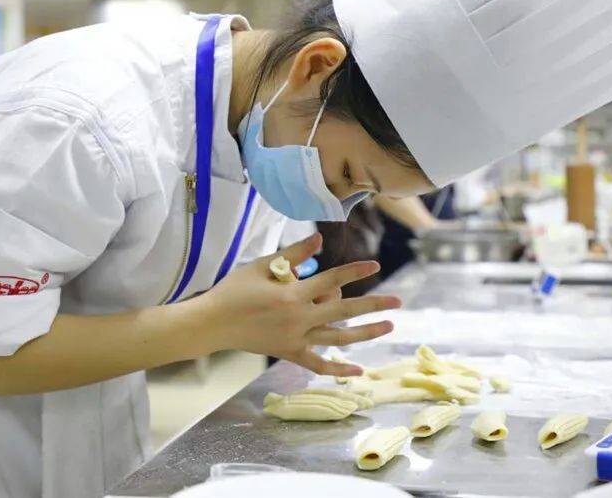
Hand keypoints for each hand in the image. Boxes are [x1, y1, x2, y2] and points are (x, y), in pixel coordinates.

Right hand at [197, 233, 400, 376]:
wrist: (213, 323)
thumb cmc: (234, 290)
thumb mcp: (262, 265)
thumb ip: (294, 254)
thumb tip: (320, 240)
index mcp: (292, 294)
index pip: (332, 280)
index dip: (354, 271)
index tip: (374, 264)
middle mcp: (298, 318)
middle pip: (344, 311)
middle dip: (373, 305)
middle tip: (398, 301)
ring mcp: (295, 339)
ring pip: (338, 338)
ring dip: (366, 333)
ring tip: (388, 326)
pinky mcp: (289, 353)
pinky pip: (318, 365)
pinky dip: (337, 369)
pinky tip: (358, 371)